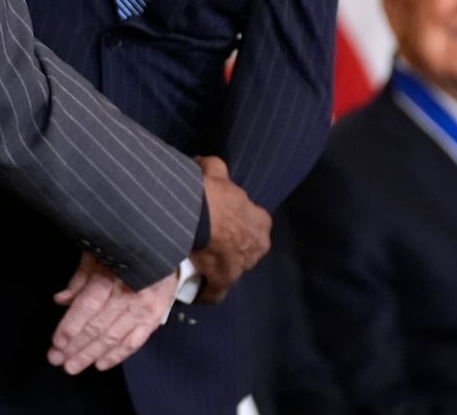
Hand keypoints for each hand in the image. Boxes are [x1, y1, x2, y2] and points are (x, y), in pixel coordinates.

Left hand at [46, 253, 175, 373]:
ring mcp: (143, 308)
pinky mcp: (155, 317)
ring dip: (90, 354)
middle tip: (55, 359)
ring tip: (72, 366)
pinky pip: (134, 342)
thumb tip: (61, 300)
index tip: (57, 341)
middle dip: (75, 346)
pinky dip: (117, 355)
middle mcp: (129, 294)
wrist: (164, 246)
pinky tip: (100, 364)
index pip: (88, 306)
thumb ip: (80, 276)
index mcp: (112, 274)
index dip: (71, 326)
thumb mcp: (99, 252)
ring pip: (113, 338)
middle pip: (98, 326)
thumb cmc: (126, 247)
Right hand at [189, 155, 269, 303]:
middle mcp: (257, 246)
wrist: (197, 215)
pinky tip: (196, 293)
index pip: (254, 224)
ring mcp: (242, 266)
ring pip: (232, 269)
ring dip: (219, 268)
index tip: (221, 222)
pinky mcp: (224, 281)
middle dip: (232, 247)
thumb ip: (214, 167)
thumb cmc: (211, 193)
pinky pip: (216, 292)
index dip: (237, 223)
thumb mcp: (215, 171)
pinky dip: (206, 293)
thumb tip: (203, 163)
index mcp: (261, 221)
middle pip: (246, 248)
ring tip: (200, 262)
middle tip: (209, 241)